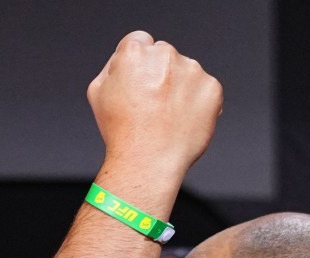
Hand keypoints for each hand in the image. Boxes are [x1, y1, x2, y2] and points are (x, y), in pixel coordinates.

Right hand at [86, 32, 221, 174]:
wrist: (148, 162)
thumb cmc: (121, 132)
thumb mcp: (98, 92)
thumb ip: (113, 65)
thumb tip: (127, 58)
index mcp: (135, 51)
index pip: (140, 42)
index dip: (138, 65)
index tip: (139, 85)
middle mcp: (165, 54)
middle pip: (164, 55)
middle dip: (160, 74)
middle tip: (152, 106)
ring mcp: (192, 70)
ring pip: (186, 71)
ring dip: (180, 87)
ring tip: (167, 117)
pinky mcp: (211, 88)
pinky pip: (205, 89)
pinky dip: (198, 103)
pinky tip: (183, 121)